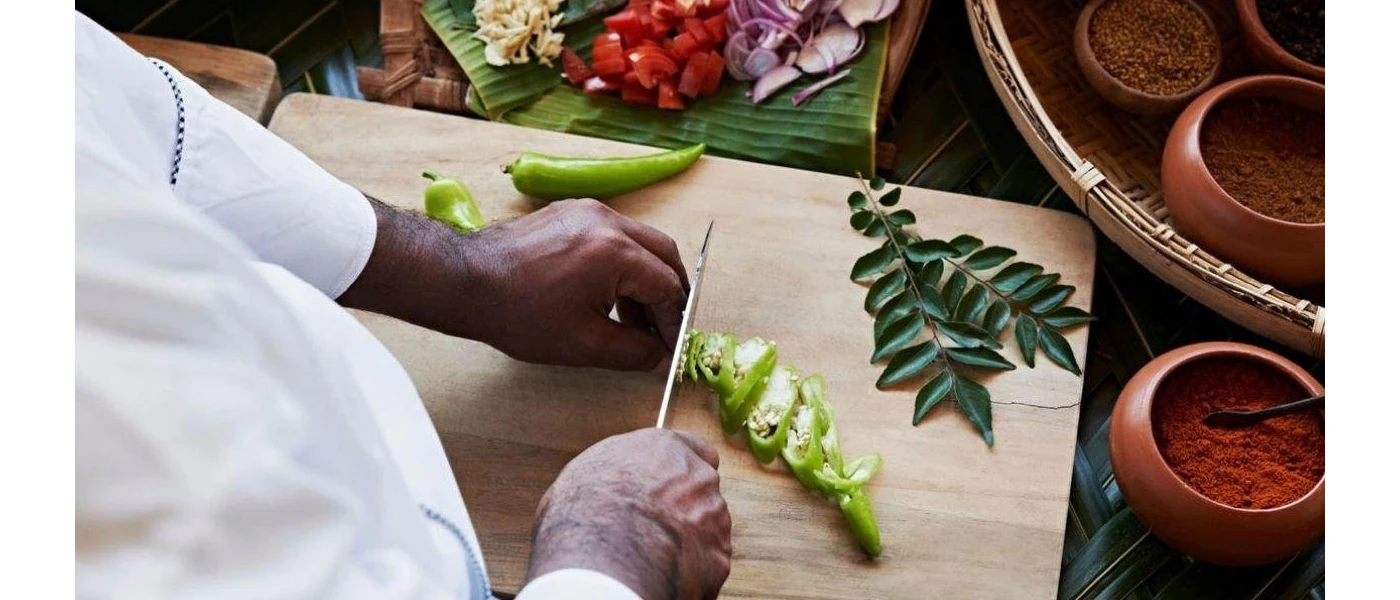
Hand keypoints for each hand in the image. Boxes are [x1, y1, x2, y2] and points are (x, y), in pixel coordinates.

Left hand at [341, 198, 688, 370]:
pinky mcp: (570, 212)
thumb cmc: (518, 313)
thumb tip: (659, 356)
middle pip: (663, 253)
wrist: (465, 282)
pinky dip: (622, 262)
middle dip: (669, 293)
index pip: (668, 286)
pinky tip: (608, 294)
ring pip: (639, 241)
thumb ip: (633, 351)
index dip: (674, 321)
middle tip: (663, 328)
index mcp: (616, 252)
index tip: (670, 346)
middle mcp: (608, 221)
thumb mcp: (584, 344)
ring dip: (645, 278)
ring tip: (633, 319)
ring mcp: (588, 211)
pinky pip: (613, 233)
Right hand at [526, 429, 731, 599]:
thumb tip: (602, 486)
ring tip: (652, 553)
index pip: (693, 448)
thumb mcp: (585, 472)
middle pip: (700, 489)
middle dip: (683, 505)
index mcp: (664, 449)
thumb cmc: (587, 512)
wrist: (604, 558)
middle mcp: (696, 477)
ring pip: (707, 526)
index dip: (681, 469)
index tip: (670, 483)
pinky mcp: (718, 556)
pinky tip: (663, 571)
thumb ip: (614, 471)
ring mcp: (713, 516)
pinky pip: (708, 561)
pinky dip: (691, 568)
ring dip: (687, 537)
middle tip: (652, 525)